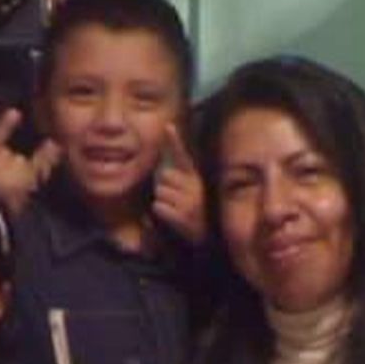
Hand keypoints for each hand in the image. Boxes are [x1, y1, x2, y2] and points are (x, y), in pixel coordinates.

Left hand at [152, 123, 206, 243]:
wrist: (206, 237)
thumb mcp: (191, 189)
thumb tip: (165, 160)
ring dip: (162, 201)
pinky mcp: (182, 217)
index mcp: (195, 178)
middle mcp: (194, 187)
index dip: (174, 141)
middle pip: (163, 176)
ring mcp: (190, 203)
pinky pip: (158, 207)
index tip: (168, 126)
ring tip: (175, 209)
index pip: (182, 157)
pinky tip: (171, 218)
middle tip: (175, 199)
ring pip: (159, 193)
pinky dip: (160, 213)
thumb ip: (179, 174)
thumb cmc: (193, 210)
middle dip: (163, 187)